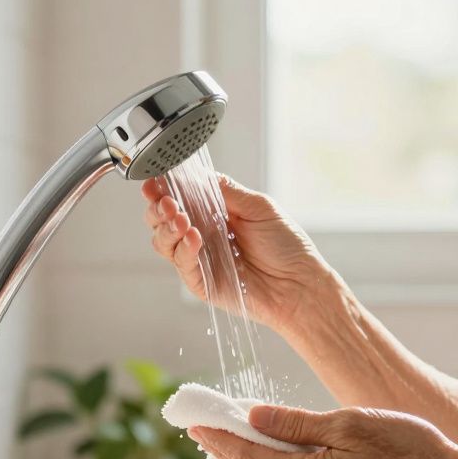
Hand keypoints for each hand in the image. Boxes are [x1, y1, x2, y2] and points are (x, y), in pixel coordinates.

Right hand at [141, 173, 339, 333]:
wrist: (300, 284)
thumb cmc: (286, 247)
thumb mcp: (259, 207)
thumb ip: (227, 191)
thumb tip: (198, 174)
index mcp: (214, 214)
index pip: (180, 197)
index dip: (165, 188)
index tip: (158, 178)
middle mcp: (202, 235)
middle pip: (163, 219)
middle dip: (158, 206)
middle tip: (164, 199)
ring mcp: (199, 259)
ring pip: (164, 242)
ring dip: (167, 226)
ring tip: (179, 217)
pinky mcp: (201, 282)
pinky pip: (182, 264)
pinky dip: (183, 248)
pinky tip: (193, 236)